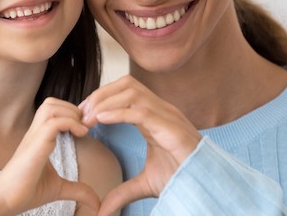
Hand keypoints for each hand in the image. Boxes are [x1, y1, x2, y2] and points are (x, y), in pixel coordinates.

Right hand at [0, 97, 99, 214]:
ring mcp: (34, 136)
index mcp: (38, 138)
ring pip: (51, 106)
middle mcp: (35, 133)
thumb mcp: (58, 188)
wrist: (5, 201)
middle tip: (85, 125)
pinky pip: (53, 122)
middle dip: (72, 108)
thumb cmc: (25, 192)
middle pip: (51, 102)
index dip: (71, 112)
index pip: (53, 110)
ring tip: (82, 128)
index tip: (85, 127)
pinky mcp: (35, 145)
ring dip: (70, 113)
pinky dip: (70, 123)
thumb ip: (77, 189)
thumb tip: (96, 202)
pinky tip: (80, 134)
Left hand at [79, 76, 201, 214]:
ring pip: (132, 92)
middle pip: (126, 84)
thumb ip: (123, 192)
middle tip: (82, 114)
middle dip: (101, 94)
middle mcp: (161, 110)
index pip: (124, 91)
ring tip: (88, 117)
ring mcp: (167, 116)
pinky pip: (141, 111)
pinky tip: (102, 119)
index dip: (102, 97)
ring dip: (106, 101)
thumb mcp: (145, 184)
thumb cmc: (182, 178)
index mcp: (155, 115)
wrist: (205, 186)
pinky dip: (119, 112)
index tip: (82, 114)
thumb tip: (102, 210)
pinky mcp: (171, 127)